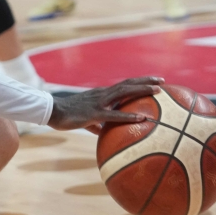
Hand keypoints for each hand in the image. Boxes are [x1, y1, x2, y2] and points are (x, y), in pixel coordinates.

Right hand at [48, 77, 163, 131]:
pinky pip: (115, 115)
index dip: (138, 82)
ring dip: (142, 90)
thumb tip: (104, 133)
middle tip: (162, 81)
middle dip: (145, 82)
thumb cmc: (69, 115)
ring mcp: (99, 102)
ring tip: (157, 91)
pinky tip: (142, 118)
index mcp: (102, 94)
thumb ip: (98, 124)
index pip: (123, 84)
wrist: (53, 112)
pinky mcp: (94, 113)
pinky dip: (129, 116)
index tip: (154, 82)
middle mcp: (103, 94)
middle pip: (127, 84)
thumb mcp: (87, 118)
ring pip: (124, 92)